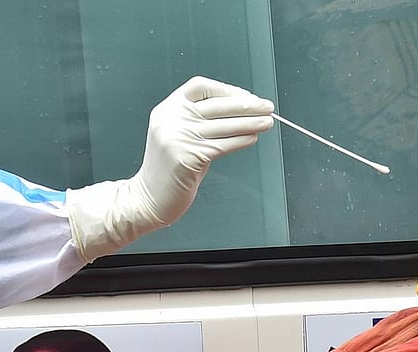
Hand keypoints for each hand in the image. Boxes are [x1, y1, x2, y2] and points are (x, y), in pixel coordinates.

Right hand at [66, 77, 273, 261]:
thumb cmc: (171, 169)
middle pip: (216, 105)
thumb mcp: (179, 135)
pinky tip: (252, 139)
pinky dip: (241, 140)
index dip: (226, 90)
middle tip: (267, 107)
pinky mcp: (187, 158)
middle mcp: (171, 120)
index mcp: (168, 109)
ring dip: (250, 123)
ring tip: (267, 122)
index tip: (246, 96)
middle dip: (246, 105)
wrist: (149, 198)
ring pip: (222, 126)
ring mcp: (177, 138)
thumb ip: (200, 121)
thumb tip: (241, 111)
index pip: (200, 87)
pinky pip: (221, 145)